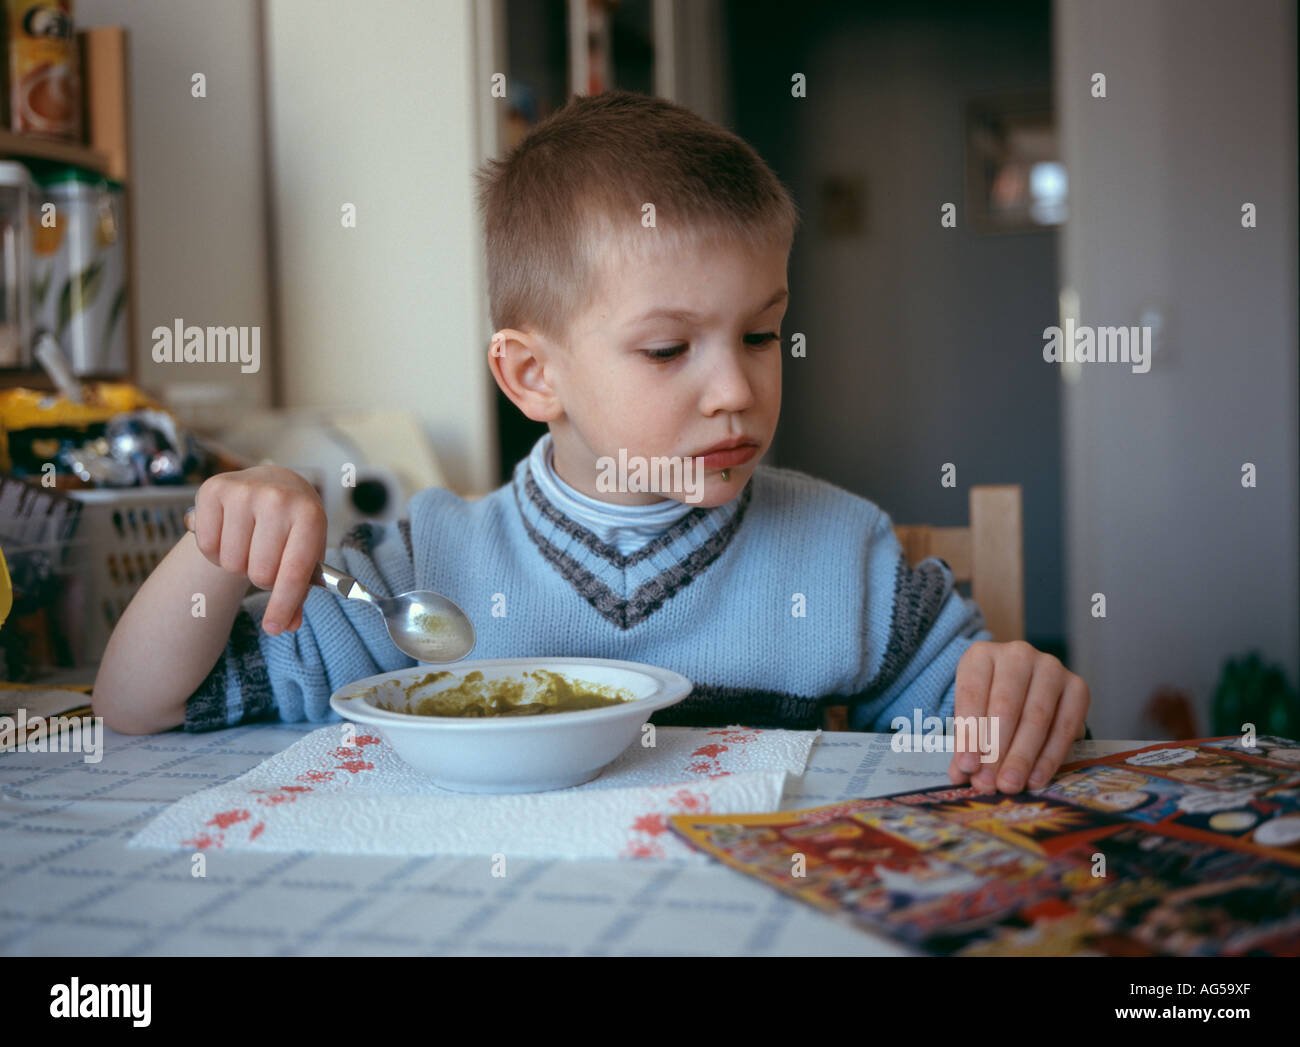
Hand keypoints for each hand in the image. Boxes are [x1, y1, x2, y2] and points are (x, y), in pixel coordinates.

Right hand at [185, 465, 326, 634]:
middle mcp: (278, 499)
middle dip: (262, 578)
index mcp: (310, 516)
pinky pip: (206, 546)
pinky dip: (215, 551)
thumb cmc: (294, 527)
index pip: (293, 572)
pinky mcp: (213, 489)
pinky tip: (228, 534)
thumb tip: (287, 625)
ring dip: (238, 565)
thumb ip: (298, 590)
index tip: (274, 628)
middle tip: (266, 559)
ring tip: (249, 545)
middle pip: (259, 573)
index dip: (282, 605)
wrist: (275, 483)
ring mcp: (244, 492)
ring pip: (231, 562)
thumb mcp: (308, 553)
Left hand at [946, 640, 1089, 793]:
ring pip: (1036, 718)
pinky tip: (1036, 779)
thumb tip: (960, 776)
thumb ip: (966, 744)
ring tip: (1010, 785)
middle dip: (996, 751)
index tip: (967, 767)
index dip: (969, 733)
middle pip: (1005, 707)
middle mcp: (1017, 655)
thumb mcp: (971, 714)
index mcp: (981, 655)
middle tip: (989, 784)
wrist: (1024, 685)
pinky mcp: (1077, 686)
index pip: (972, 694)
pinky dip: (1049, 757)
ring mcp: (1050, 667)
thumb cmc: (989, 701)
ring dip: (1022, 757)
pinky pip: (1065, 727)